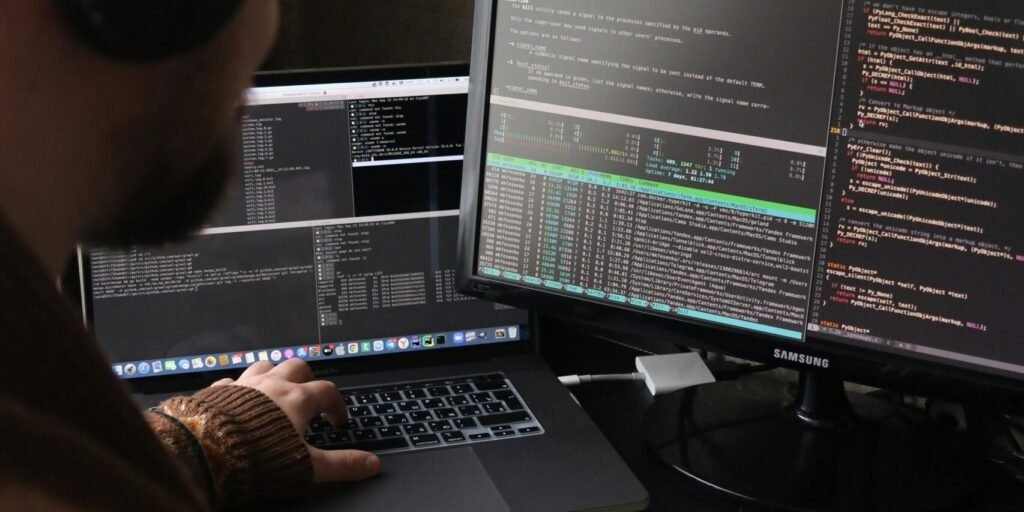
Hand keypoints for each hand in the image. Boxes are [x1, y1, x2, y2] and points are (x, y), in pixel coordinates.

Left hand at [212, 359, 380, 481]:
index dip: (337, 405)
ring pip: (265, 365)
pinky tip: (238, 399)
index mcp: (297, 399)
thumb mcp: (308, 467)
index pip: (328, 391)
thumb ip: (341, 465)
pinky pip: (232, 381)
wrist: (206, 453)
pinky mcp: (217, 392)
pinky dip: (240, 387)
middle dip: (308, 379)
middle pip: (297, 367)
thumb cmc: (258, 458)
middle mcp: (272, 385)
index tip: (336, 422)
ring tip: (277, 390)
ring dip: (274, 374)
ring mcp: (243, 385)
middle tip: (310, 398)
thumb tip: (371, 465)